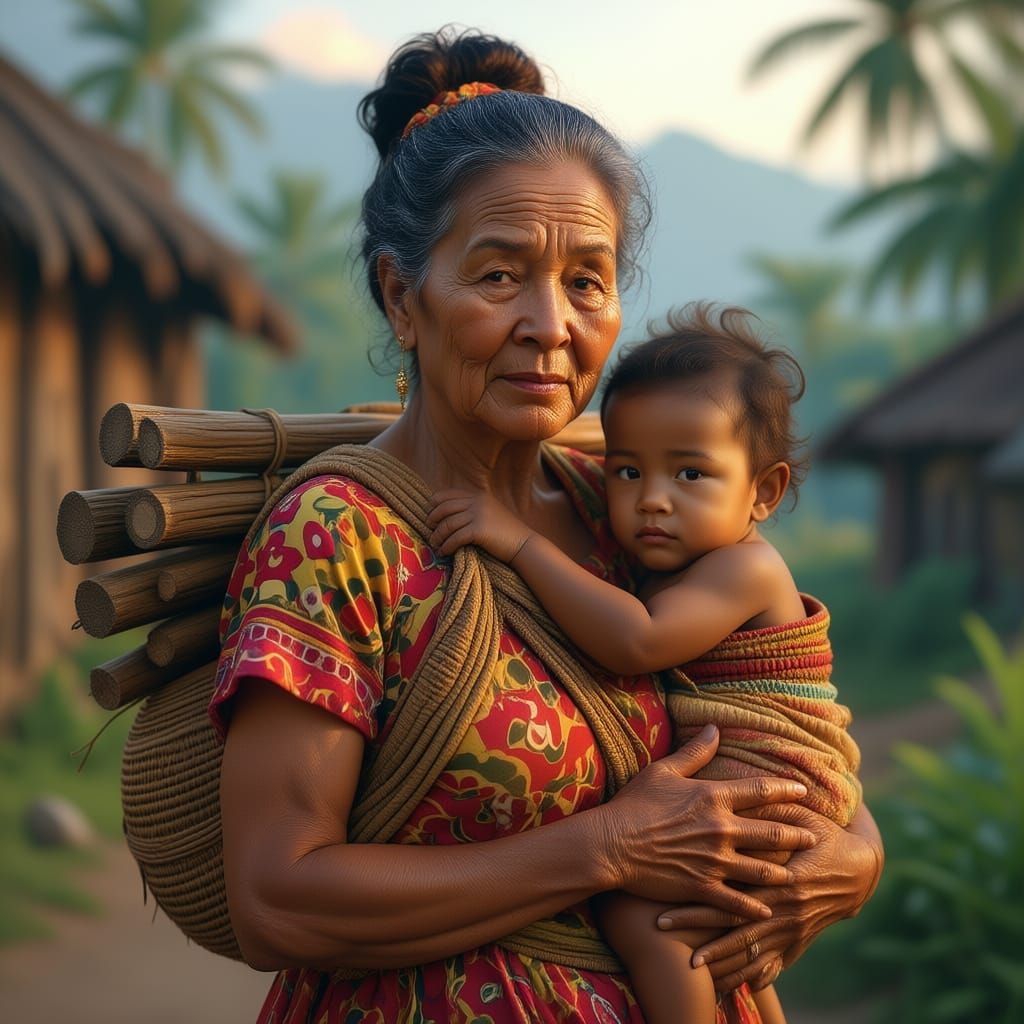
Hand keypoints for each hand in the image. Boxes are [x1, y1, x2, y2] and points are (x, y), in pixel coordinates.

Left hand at [427, 489, 532, 561]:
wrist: (523, 544)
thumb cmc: (505, 532)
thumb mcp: (490, 512)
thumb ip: (472, 508)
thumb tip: (448, 514)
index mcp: (478, 495)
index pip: (447, 495)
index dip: (434, 505)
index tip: (429, 516)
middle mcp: (477, 502)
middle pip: (444, 508)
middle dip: (432, 520)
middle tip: (428, 530)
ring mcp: (478, 515)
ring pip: (447, 524)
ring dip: (437, 536)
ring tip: (434, 544)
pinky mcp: (479, 530)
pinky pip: (455, 538)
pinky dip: (446, 546)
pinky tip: (444, 551)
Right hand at [596, 726, 817, 921]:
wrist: (611, 843)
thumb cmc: (634, 803)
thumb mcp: (663, 771)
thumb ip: (694, 752)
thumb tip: (715, 727)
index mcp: (713, 797)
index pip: (760, 791)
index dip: (786, 790)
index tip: (804, 792)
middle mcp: (721, 829)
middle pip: (771, 833)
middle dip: (797, 835)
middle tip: (815, 838)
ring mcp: (714, 862)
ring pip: (761, 869)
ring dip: (782, 872)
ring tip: (797, 875)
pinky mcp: (702, 887)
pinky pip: (737, 901)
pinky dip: (754, 907)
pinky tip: (768, 909)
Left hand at [655, 802, 882, 991]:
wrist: (862, 870)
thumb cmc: (827, 835)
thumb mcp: (804, 816)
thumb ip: (771, 808)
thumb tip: (736, 794)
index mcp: (786, 879)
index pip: (733, 894)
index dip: (699, 902)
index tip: (664, 905)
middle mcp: (788, 910)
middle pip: (735, 928)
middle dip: (698, 930)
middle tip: (660, 928)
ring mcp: (793, 930)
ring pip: (750, 952)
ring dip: (719, 959)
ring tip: (689, 965)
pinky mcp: (798, 942)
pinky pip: (769, 965)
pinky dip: (747, 976)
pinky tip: (724, 985)